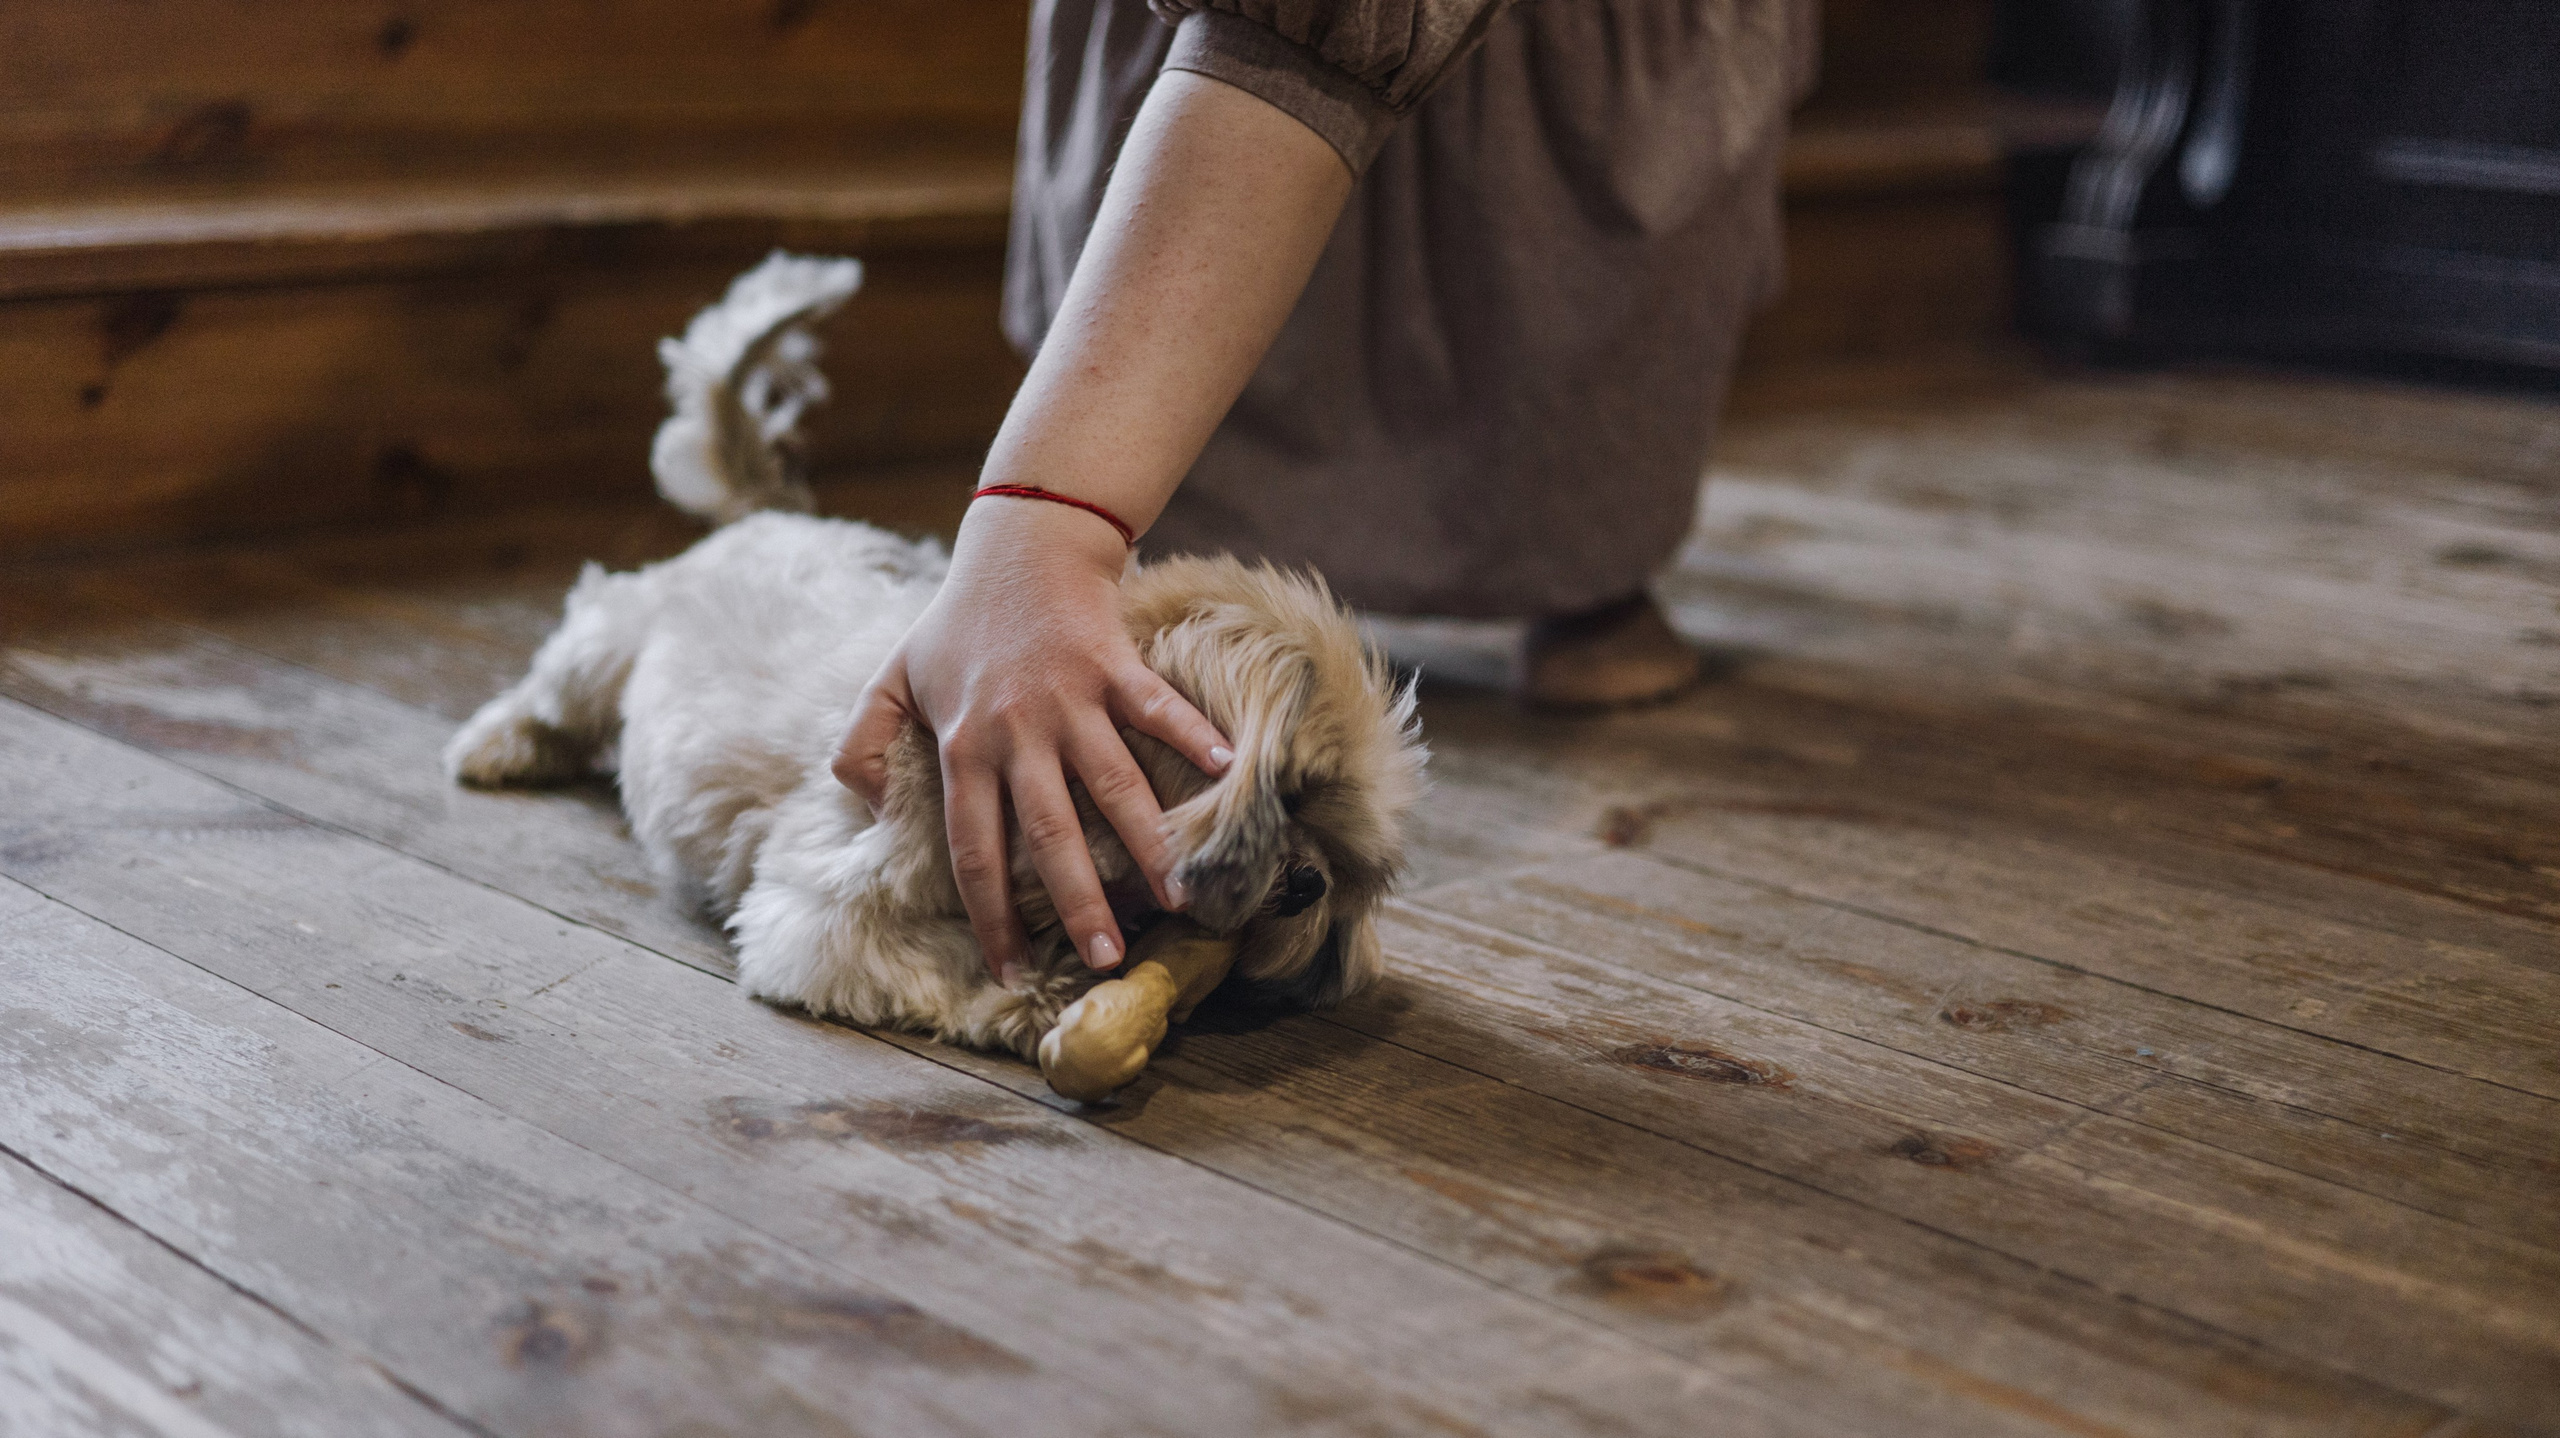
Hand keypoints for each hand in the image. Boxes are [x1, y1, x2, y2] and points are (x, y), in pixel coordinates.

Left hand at [832, 497, 1232, 982]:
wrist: (1019, 541)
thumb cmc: (956, 620)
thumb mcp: (890, 680)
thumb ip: (861, 749)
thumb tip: (870, 817)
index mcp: (962, 746)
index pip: (973, 849)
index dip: (991, 915)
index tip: (1013, 969)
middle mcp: (1016, 731)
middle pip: (1050, 833)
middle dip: (1078, 902)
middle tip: (1106, 959)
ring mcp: (1070, 698)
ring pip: (1113, 784)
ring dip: (1147, 844)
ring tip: (1179, 897)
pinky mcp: (1114, 664)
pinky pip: (1157, 709)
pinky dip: (1192, 737)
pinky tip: (1227, 774)